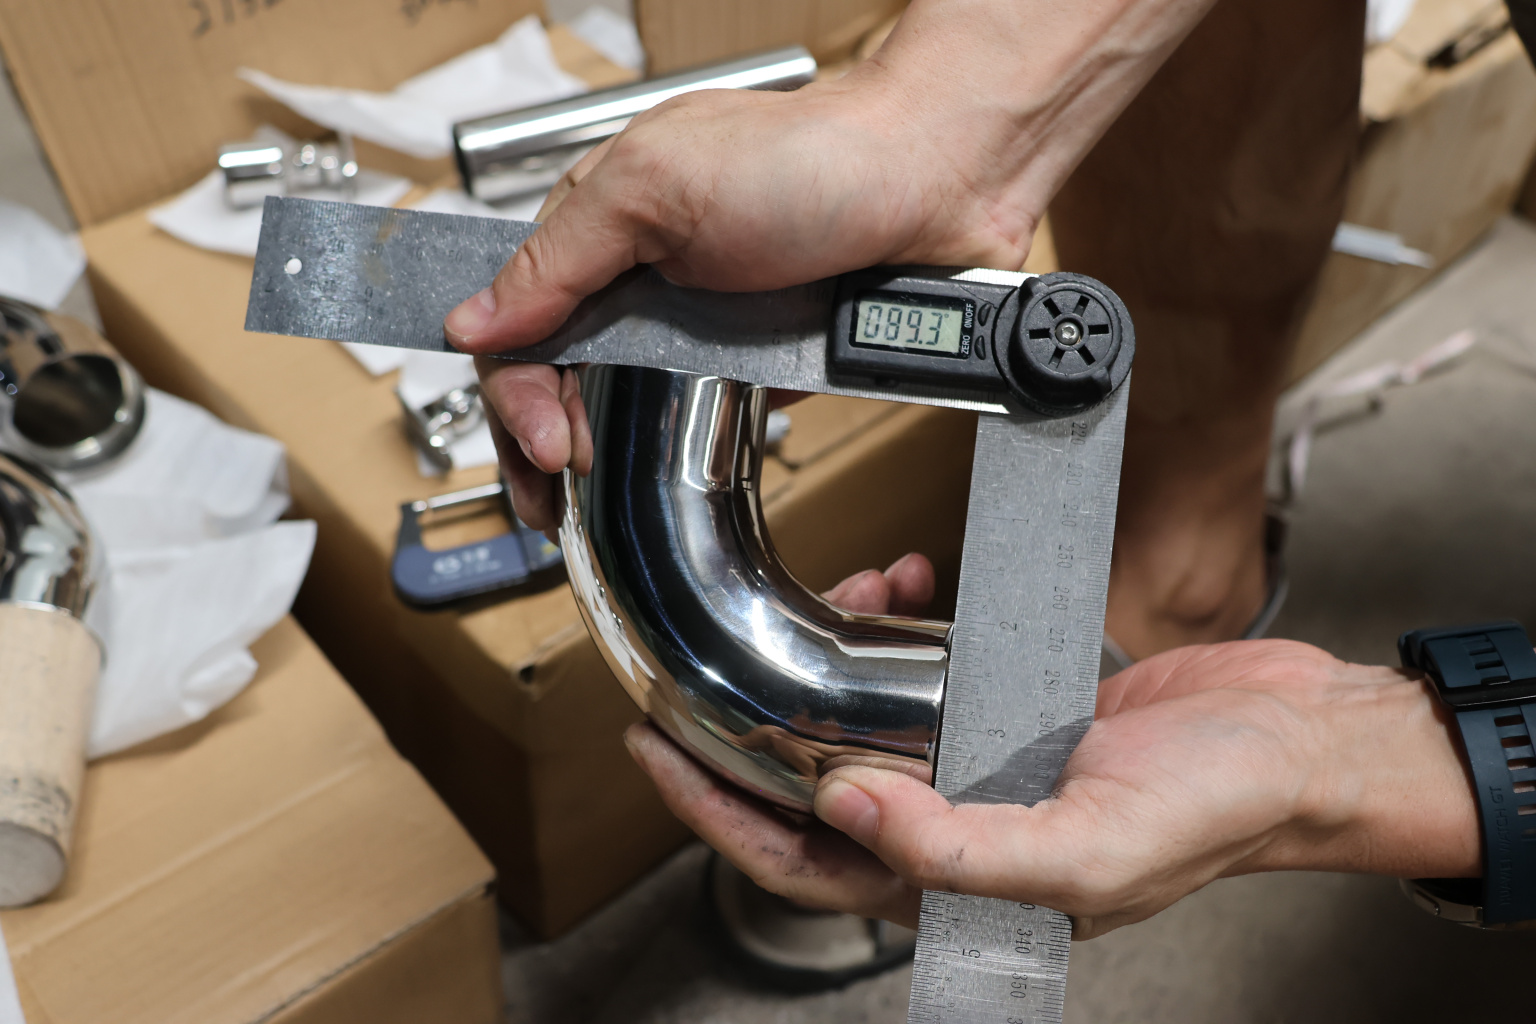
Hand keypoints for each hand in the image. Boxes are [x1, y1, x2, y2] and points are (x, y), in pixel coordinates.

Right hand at [451, 0, 1220, 528]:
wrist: (933, 180)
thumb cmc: (810, 156)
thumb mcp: (656, 188)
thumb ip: (559, 258)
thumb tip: (473, 320)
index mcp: (598, 229)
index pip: (518, 330)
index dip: (518, 398)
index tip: (549, 445)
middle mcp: (639, 281)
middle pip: (560, 381)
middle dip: (544, 447)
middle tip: (557, 497)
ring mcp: (697, 324)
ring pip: (624, 407)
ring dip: (604, 460)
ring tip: (595, 502)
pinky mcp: (753, 358)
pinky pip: (701, 414)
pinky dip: (679, 446)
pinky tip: (664, 472)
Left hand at [626, 633, 1480, 937]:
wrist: (1297, 739)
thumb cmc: (1219, 812)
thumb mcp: (1089, 852)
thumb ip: (961, 850)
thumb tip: (847, 813)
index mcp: (957, 883)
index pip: (799, 862)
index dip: (715, 815)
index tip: (656, 752)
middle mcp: (954, 825)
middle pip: (810, 787)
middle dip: (752, 723)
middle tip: (698, 663)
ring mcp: (978, 761)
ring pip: (860, 719)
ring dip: (829, 658)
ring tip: (836, 599)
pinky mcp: (1007, 702)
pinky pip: (923, 668)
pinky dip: (901, 626)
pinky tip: (905, 587)